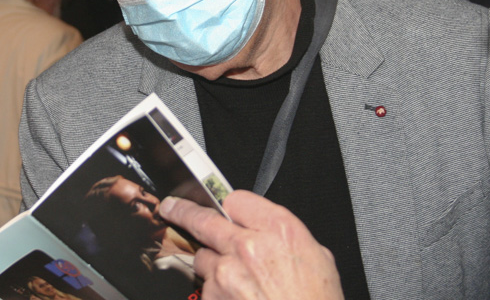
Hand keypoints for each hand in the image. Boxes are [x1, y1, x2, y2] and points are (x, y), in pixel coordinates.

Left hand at [160, 190, 344, 299]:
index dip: (231, 206)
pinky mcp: (212, 298)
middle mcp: (247, 246)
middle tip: (171, 207)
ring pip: (202, 257)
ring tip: (235, 281)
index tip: (224, 208)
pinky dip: (216, 293)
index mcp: (278, 229)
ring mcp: (226, 273)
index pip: (236, 199)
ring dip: (212, 265)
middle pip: (202, 218)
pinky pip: (206, 288)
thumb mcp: (319, 259)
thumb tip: (271, 234)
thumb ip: (288, 238)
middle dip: (183, 211)